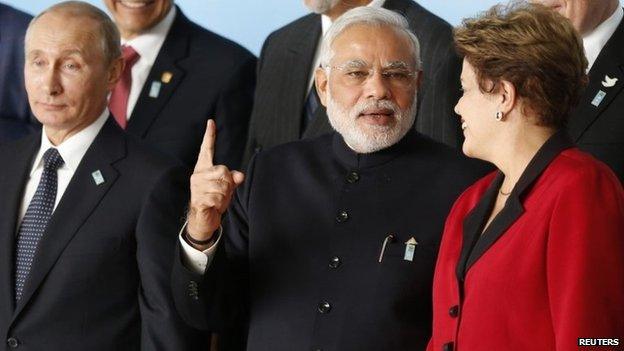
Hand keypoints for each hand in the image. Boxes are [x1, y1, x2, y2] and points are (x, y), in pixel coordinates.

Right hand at [186, 119, 244, 248]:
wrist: (203, 219)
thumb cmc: (215, 200)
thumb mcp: (227, 187)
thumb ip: (234, 178)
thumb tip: (240, 175)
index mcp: (204, 168)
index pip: (207, 149)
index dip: (209, 136)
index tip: (211, 121)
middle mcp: (198, 175)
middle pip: (224, 171)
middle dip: (228, 184)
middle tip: (222, 193)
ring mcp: (196, 187)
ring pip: (223, 186)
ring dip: (225, 196)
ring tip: (217, 200)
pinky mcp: (198, 199)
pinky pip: (218, 198)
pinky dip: (220, 204)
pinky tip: (213, 206)